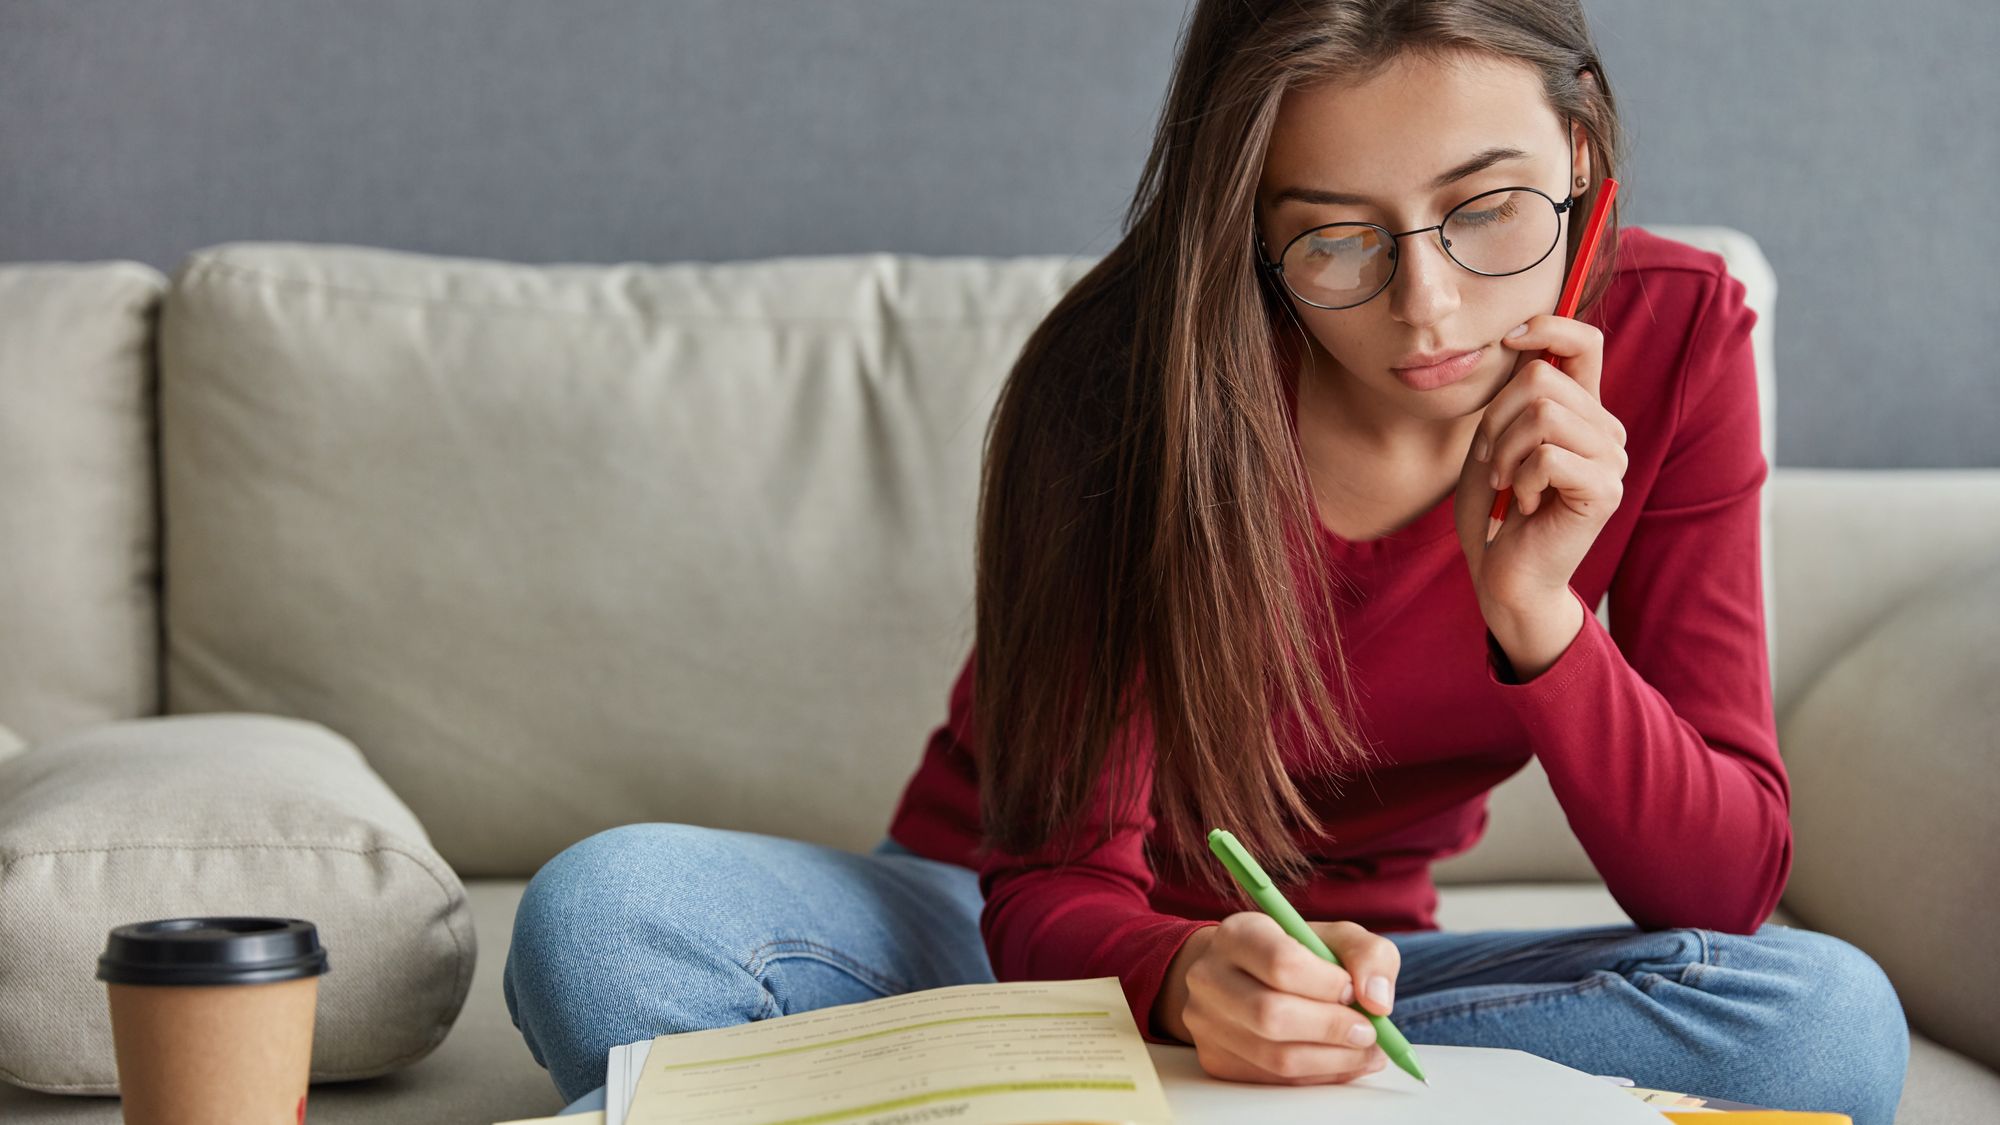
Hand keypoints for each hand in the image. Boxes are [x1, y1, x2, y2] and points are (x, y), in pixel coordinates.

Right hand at [1169, 912, 1400, 1084]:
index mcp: (1238, 934)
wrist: (1238, 976)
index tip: (1353, 991)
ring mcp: (1206, 1022)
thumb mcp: (1334, 937)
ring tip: (1364, 1050)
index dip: (1327, 984)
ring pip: (1275, 1057)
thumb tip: (1377, 1000)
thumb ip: (1368, 955)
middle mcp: (1209, 976)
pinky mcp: (1214, 1059)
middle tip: (1368, 1031)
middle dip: (1332, 1028)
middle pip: (1272, 1015)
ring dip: (1333, 1060)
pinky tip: (1340, 1061)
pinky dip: (1318, 1075)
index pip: (1281, 963)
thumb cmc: (1292, 954)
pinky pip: (1273, 1080)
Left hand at [1454, 313, 1627, 614]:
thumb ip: (1513, 396)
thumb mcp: (1494, 440)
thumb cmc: (1496, 510)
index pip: (1586, 343)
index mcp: (1581, 411)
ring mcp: (1610, 459)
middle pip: (1541, 378)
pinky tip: (1527, 506)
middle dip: (1495, 418)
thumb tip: (1521, 340)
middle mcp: (1604, 429)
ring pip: (1542, 415)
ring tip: (1509, 484)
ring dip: (1505, 452)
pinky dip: (1521, 481)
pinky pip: (1548, 457)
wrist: (1504, 575)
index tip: (1509, 339)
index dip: (1549, 327)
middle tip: (1492, 461)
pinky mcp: (1605, 489)